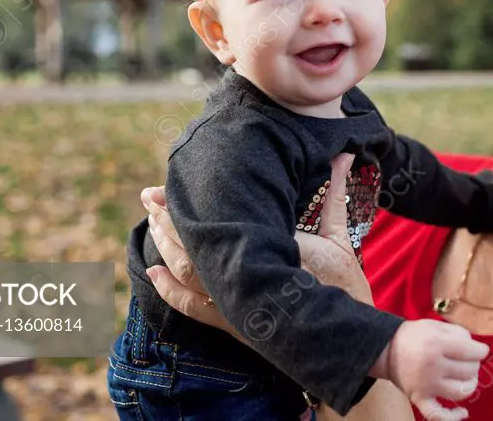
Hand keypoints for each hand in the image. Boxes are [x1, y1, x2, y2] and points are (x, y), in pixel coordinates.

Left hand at [142, 153, 366, 330]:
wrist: (339, 336)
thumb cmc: (342, 285)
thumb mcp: (339, 238)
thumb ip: (336, 194)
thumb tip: (344, 156)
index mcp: (263, 244)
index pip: (215, 217)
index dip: (185, 202)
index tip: (163, 186)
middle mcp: (241, 271)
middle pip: (191, 240)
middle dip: (166, 217)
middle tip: (148, 196)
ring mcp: (232, 300)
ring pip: (185, 270)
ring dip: (163, 246)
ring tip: (150, 224)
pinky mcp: (229, 324)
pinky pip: (190, 306)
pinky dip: (168, 289)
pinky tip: (154, 273)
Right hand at [380, 319, 487, 420]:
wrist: (386, 349)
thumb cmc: (414, 336)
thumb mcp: (435, 325)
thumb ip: (458, 334)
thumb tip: (478, 350)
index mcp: (436, 344)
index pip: (473, 352)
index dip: (481, 350)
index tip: (479, 349)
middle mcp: (432, 366)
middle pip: (470, 371)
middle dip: (474, 364)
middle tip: (467, 360)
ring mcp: (426, 385)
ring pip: (462, 391)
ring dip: (469, 385)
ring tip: (466, 378)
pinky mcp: (419, 399)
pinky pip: (438, 415)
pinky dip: (453, 417)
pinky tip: (463, 413)